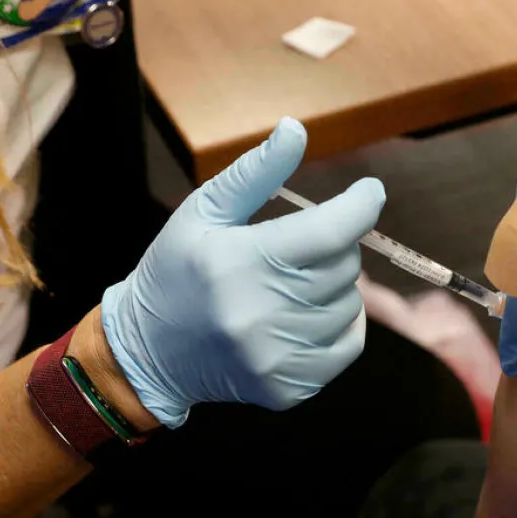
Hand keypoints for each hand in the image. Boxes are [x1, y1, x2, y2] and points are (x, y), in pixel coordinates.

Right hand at [102, 118, 383, 426]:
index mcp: (240, 263)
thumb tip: (296, 129)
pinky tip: (304, 314)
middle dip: (334, 246)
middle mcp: (261, 315)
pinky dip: (338, 324)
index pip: (330, 232)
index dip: (361, 206)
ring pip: (350, 305)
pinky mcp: (289, 388)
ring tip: (292, 284)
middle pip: (344, 267)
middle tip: (299, 246)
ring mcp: (277, 358)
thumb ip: (255, 172)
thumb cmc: (177, 271)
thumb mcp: (204, 212)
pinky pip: (348, 345)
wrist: (148, 351)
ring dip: (335, 287)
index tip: (368, 191)